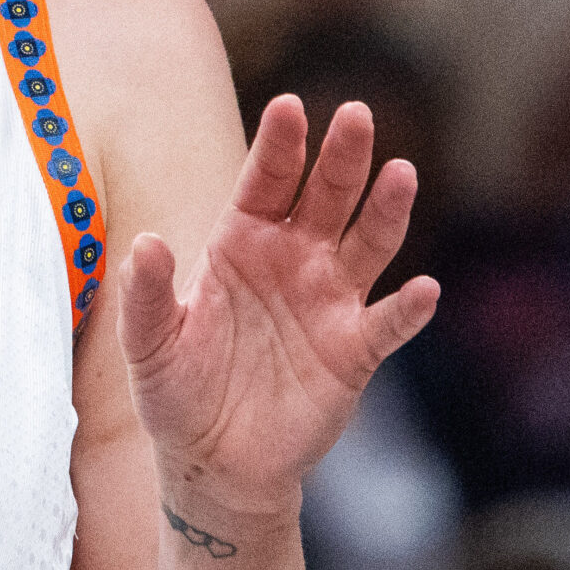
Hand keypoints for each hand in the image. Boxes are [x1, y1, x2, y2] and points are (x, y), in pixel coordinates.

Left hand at [119, 96, 438, 516]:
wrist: (214, 463)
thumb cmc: (177, 391)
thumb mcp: (148, 344)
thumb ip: (145, 294)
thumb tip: (146, 241)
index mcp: (242, 241)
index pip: (265, 180)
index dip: (279, 145)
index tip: (290, 106)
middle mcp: (293, 258)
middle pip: (326, 195)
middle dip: (342, 156)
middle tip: (357, 114)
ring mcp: (329, 300)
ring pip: (369, 243)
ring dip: (387, 210)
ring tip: (402, 175)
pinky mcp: (354, 350)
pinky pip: (388, 323)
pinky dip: (408, 308)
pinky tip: (424, 290)